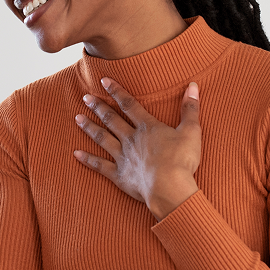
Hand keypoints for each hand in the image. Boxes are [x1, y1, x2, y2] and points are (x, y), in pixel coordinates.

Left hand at [73, 77, 200, 220]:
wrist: (169, 188)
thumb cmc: (181, 161)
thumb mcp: (191, 132)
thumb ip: (190, 108)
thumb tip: (193, 86)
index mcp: (147, 128)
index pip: (129, 104)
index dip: (116, 91)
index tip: (103, 81)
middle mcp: (131, 139)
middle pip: (111, 119)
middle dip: (98, 107)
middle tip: (85, 97)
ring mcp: (123, 157)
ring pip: (102, 138)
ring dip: (89, 127)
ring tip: (77, 118)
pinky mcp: (119, 175)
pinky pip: (100, 165)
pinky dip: (87, 159)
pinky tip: (76, 153)